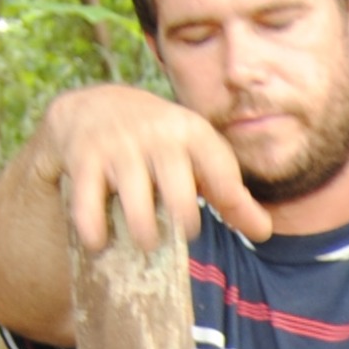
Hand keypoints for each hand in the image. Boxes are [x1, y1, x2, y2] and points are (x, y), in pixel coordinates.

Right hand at [38, 84, 273, 253]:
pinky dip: (93, 229)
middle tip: (180, 236)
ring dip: (143, 231)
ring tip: (146, 241)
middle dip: (182, 223)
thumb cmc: (161, 145)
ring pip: (135, 201)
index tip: (229, 225)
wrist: (94, 106)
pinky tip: (98, 241)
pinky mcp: (84, 158)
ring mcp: (118, 145)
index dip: (231, 204)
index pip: (221, 173)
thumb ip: (230, 194)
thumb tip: (265, 232)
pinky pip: (87, 201)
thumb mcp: (198, 158)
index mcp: (192, 133)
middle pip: (179, 193)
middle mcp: (157, 135)